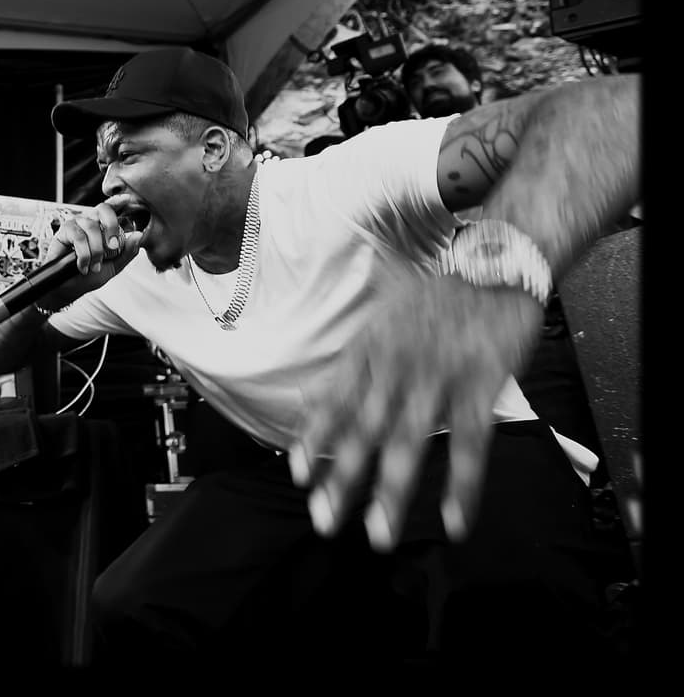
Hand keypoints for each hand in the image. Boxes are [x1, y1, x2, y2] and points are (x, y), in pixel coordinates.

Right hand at [37, 200, 143, 308]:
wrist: (70, 288)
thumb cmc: (90, 275)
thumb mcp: (114, 265)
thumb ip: (128, 252)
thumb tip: (138, 234)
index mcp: (103, 227)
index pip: (111, 208)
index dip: (118, 201)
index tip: (127, 199)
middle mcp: (90, 222)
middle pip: (103, 209)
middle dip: (111, 227)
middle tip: (113, 248)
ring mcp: (77, 224)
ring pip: (92, 228)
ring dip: (96, 251)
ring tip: (94, 266)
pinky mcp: (64, 231)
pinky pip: (79, 236)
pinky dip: (84, 254)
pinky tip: (82, 265)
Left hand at [288, 271, 540, 551]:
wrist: (497, 261)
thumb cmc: (440, 288)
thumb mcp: (383, 312)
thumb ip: (352, 358)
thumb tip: (311, 395)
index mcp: (371, 345)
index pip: (334, 399)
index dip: (315, 438)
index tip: (297, 473)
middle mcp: (396, 363)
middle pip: (363, 429)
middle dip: (341, 477)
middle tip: (323, 518)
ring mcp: (438, 376)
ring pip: (408, 443)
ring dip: (391, 492)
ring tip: (376, 534)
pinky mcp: (480, 386)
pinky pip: (469, 446)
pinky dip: (462, 487)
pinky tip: (454, 521)